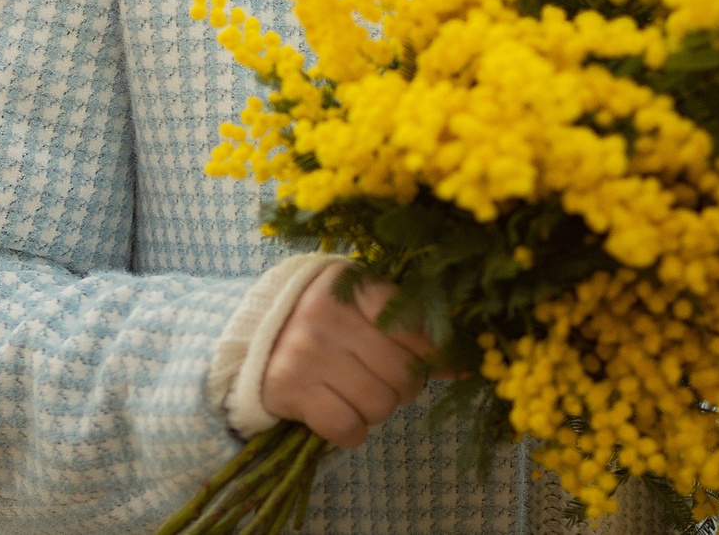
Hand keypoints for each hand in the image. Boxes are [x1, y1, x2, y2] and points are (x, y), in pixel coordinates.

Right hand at [258, 265, 438, 448]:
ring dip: (378, 409)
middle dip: (405, 387)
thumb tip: (464, 365)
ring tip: (361, 394)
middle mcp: (326, 315)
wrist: (253, 340)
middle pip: (402, 372)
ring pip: (378, 403)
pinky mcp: (289, 389)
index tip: (435, 365)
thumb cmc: (326, 322)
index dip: (433, 354)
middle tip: (389, 382)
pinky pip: (346, 428)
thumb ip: (409, 327)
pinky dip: (353, 432)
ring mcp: (305, 352)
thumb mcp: (362, 308)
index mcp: (350, 286)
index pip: (413, 327)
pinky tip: (343, 413)